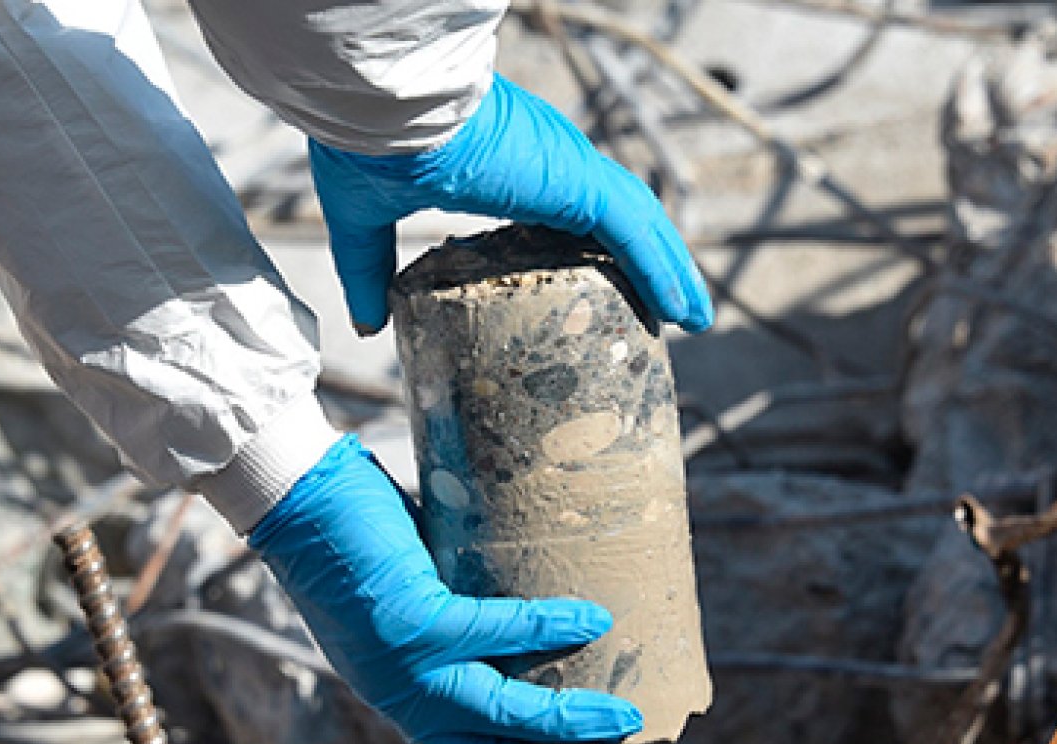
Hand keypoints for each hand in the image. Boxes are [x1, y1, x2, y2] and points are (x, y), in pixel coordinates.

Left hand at [250, 436, 640, 743]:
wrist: (291, 494)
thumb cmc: (351, 531)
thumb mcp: (407, 598)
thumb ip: (455, 618)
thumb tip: (539, 602)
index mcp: (396, 694)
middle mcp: (396, 693)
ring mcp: (401, 662)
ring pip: (499, 711)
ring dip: (568, 720)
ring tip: (624, 716)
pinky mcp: (410, 619)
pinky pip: (493, 633)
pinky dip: (546, 628)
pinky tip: (591, 619)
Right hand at [309, 73, 712, 335]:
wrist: (378, 105)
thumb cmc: (367, 144)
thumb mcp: (365, 220)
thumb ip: (370, 269)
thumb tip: (365, 324)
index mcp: (507, 167)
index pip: (567, 211)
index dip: (592, 249)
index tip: (605, 286)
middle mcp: (549, 162)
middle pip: (618, 219)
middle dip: (649, 262)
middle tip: (667, 309)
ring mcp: (569, 170)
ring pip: (640, 226)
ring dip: (671, 271)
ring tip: (692, 315)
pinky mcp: (579, 182)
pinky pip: (637, 233)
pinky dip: (665, 271)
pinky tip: (683, 309)